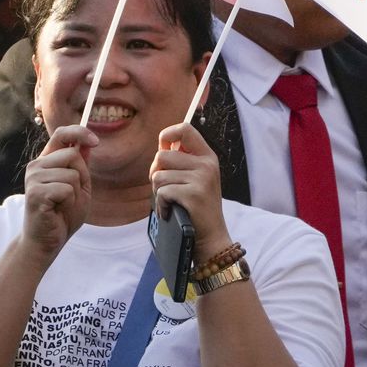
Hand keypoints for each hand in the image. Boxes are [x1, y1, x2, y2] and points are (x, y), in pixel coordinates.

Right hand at [21, 125, 94, 269]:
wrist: (46, 242)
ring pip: (72, 174)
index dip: (79, 132)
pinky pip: (67, 189)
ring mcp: (34, 178)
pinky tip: (58, 210)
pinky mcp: (36, 192)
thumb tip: (87, 143)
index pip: (61, 134)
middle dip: (82, 177)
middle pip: (72, 155)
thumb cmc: (62, 216)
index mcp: (46, 161)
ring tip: (63, 205)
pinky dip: (70, 202)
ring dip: (76, 194)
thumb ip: (81, 166)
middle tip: (71, 197)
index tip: (95, 141)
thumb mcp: (79, 188)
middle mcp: (37, 165)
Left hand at [150, 123, 229, 263]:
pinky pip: (161, 192)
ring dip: (158, 192)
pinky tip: (170, 211)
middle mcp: (206, 164)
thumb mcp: (197, 179)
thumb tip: (162, 145)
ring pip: (159, 176)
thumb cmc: (198, 208)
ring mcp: (201, 179)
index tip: (163, 148)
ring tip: (170, 202)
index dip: (167, 135)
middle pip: (162, 156)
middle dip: (156, 173)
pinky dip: (161, 205)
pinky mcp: (193, 194)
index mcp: (207, 157)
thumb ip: (182, 161)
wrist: (211, 237)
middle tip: (164, 188)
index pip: (185, 129)